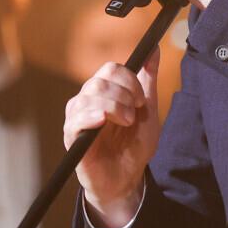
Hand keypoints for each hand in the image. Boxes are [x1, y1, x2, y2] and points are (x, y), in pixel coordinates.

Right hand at [65, 51, 159, 227]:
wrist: (128, 179)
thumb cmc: (134, 145)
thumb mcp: (147, 110)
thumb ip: (148, 80)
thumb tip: (154, 48)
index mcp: (104, 92)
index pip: (110, 69)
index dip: (128, 80)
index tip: (140, 100)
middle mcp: (87, 101)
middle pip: (99, 80)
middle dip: (123, 95)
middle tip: (134, 114)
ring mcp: (78, 118)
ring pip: (89, 96)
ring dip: (114, 107)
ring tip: (126, 123)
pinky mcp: (72, 138)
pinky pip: (75, 119)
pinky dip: (91, 116)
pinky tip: (103, 121)